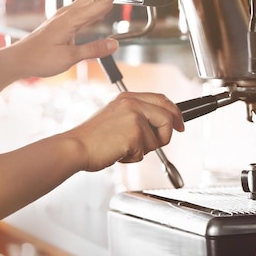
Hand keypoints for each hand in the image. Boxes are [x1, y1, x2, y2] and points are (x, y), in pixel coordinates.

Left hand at [10, 0, 125, 78]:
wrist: (20, 59)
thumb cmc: (40, 58)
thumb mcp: (68, 57)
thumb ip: (93, 49)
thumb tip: (114, 44)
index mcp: (72, 19)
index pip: (100, 0)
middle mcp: (70, 13)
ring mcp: (68, 15)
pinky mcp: (67, 19)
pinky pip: (86, 2)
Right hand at [62, 92, 184, 171]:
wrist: (75, 147)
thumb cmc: (92, 138)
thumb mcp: (116, 116)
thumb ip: (137, 115)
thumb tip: (161, 124)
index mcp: (128, 97)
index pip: (162, 99)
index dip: (174, 112)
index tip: (179, 124)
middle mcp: (132, 103)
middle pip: (168, 116)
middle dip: (167, 133)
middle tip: (162, 141)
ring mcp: (134, 117)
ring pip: (158, 138)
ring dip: (144, 149)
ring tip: (123, 148)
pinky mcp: (135, 133)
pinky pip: (145, 151)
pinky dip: (133, 157)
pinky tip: (118, 153)